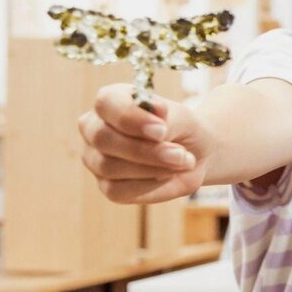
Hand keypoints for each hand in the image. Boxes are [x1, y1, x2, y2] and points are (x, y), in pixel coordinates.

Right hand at [78, 84, 210, 203]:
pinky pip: (118, 190)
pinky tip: (168, 176)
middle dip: (145, 149)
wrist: (196, 154)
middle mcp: (94, 129)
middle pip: (103, 138)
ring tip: (182, 162)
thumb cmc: (183, 129)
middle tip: (179, 154)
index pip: (106, 103)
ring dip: (151, 167)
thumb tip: (156, 110)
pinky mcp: (107, 187)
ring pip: (109, 166)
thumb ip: (168, 116)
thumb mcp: (184, 118)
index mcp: (110, 101)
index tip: (161, 129)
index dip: (131, 117)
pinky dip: (148, 186)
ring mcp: (96, 159)